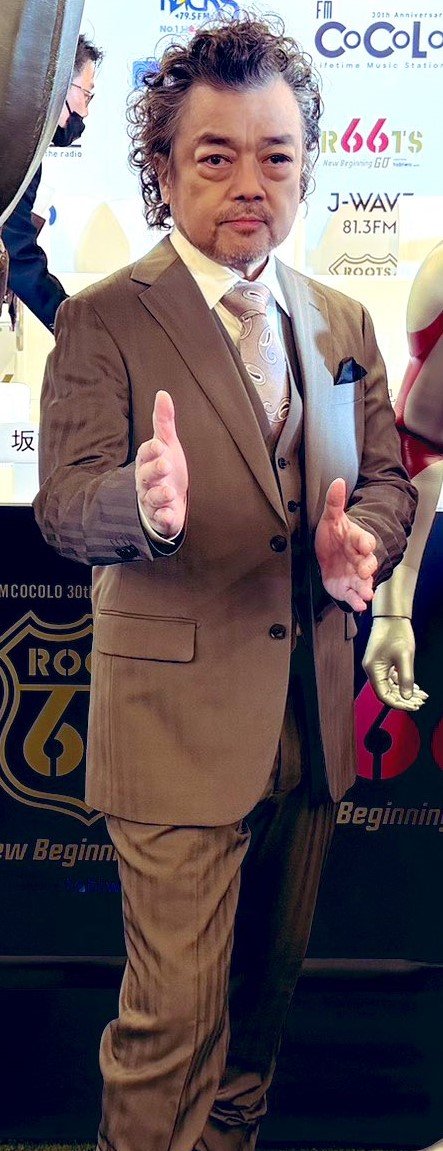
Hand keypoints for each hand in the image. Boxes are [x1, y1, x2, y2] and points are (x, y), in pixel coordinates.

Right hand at [135, 390, 187, 536]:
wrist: (169, 502)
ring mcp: (152, 502)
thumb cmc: (166, 470)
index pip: (145, 454)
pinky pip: (159, 519)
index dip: (151, 450)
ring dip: (159, 495)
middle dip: (154, 470)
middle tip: (166, 465)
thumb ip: (164, 422)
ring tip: (169, 491)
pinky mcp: (161, 518)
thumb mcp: (167, 445)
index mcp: (147, 462)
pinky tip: (168, 515)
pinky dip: (163, 518)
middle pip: (145, 476)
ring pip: (151, 499)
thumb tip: (162, 393)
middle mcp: (146, 482)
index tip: (159, 445)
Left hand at [314, 477, 377, 610]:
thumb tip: (337, 482)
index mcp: (356, 540)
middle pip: (367, 563)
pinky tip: (359, 606)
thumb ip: (334, 502)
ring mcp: (354, 574)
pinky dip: (356, 601)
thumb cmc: (334, 537)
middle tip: (364, 571)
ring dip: (365, 588)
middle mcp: (358, 559)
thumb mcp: (330, 519)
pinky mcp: (347, 588)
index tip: (365, 545)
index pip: (364, 539)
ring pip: (363, 582)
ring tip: (367, 595)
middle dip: (367, 567)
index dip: (365, 542)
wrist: (330, 554)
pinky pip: (353, 595)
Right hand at [362, 616, 427, 710]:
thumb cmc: (396, 632)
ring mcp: (377, 665)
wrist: (392, 614)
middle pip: (388, 692)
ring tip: (422, 696)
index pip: (384, 695)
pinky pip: (392, 677)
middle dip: (405, 699)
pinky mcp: (382, 661)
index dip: (399, 703)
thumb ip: (406, 678)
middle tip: (420, 703)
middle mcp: (372, 669)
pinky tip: (415, 686)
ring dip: (406, 691)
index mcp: (373, 669)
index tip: (413, 706)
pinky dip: (403, 682)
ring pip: (391, 685)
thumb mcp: (405, 657)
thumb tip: (407, 697)